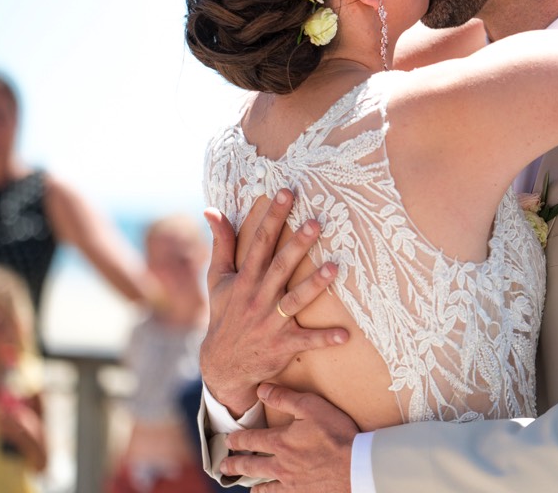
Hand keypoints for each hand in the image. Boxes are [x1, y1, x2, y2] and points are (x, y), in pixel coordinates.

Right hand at [199, 190, 348, 415]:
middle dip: (297, 245)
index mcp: (244, 280)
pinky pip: (307, 340)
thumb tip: (212, 209)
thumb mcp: (218, 279)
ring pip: (295, 300)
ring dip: (315, 285)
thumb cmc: (225, 314)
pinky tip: (345, 335)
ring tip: (335, 267)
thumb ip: (221, 244)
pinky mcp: (283, 344)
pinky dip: (325, 338)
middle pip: (280, 267)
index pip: (258, 243)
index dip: (272, 218)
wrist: (223, 365)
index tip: (286, 193)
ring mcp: (270, 323)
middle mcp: (257, 298)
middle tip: (316, 222)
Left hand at [222, 383, 357, 492]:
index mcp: (281, 442)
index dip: (237, 439)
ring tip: (244, 482)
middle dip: (234, 463)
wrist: (355, 465)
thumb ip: (285, 397)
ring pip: (262, 484)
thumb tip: (261, 389)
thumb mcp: (312, 406)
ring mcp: (290, 482)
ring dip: (251, 482)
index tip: (227, 440)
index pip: (251, 439)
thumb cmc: (336, 433)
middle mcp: (280, 465)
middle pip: (250, 464)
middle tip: (224, 465)